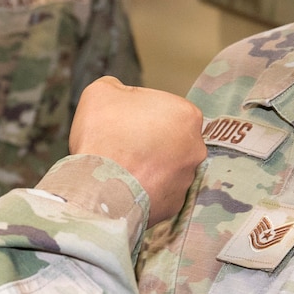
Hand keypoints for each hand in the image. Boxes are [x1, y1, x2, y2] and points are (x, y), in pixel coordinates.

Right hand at [69, 78, 205, 224]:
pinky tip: (123, 185)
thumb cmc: (104, 136)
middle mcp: (196, 148)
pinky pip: (157, 192)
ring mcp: (186, 179)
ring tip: (118, 167)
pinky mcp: (174, 205)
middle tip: (119, 144)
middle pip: (168, 139)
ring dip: (146, 166)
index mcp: (187, 115)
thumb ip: (116, 87)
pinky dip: (142, 188)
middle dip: (147, 140)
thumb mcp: (101, 92)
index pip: (163, 108)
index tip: (120, 121)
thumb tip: (118, 94)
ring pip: (164, 167)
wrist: (98, 188)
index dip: (138, 113)